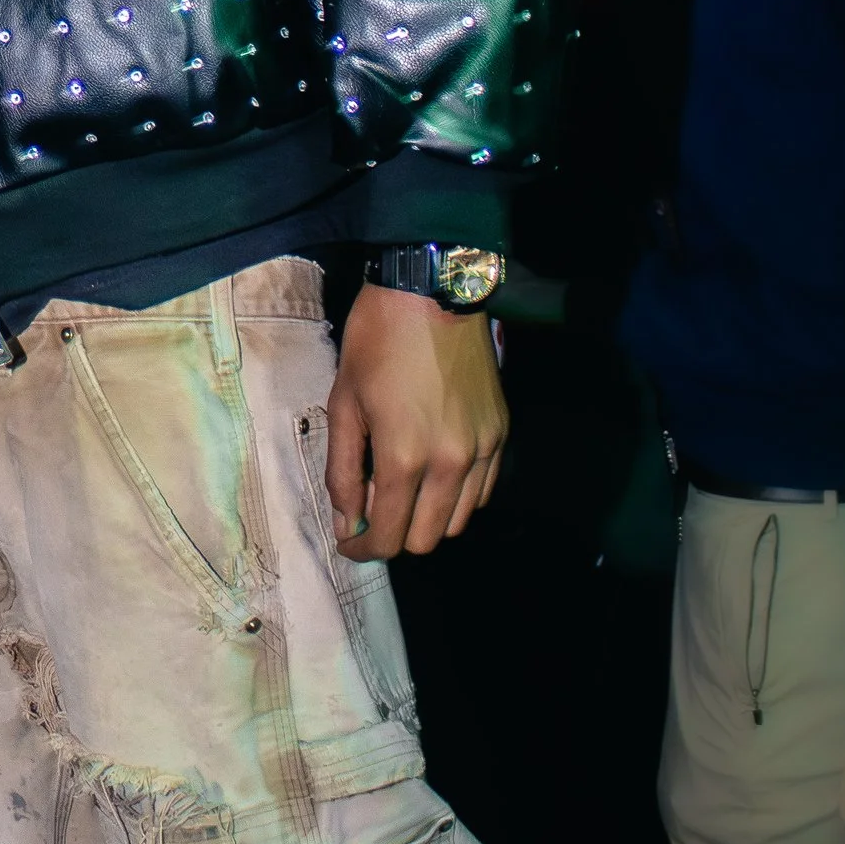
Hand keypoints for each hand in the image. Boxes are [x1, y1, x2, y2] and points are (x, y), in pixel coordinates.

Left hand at [326, 288, 506, 560]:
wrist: (431, 293)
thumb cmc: (376, 342)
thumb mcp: (344, 403)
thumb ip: (343, 472)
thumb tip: (347, 524)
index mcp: (405, 457)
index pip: (389, 536)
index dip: (363, 549)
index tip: (348, 542)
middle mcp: (451, 463)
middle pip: (427, 540)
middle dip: (395, 538)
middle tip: (372, 514)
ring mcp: (483, 450)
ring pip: (458, 521)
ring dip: (427, 520)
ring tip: (403, 492)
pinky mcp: (501, 434)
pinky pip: (482, 491)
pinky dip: (456, 497)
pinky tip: (434, 474)